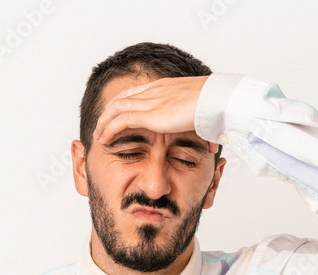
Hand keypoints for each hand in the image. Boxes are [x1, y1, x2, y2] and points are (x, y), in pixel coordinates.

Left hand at [91, 75, 218, 153]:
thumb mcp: (207, 117)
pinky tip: (103, 138)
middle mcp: (155, 91)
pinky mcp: (149, 114)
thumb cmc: (220, 108)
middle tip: (101, 125)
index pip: (137, 92)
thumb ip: (202, 128)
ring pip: (116, 109)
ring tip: (98, 134)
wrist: (219, 100)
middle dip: (109, 112)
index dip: (124, 103)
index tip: (117, 115)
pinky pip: (121, 120)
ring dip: (104, 122)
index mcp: (167, 87)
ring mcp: (151, 101)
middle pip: (122, 98)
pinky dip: (109, 129)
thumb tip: (211, 144)